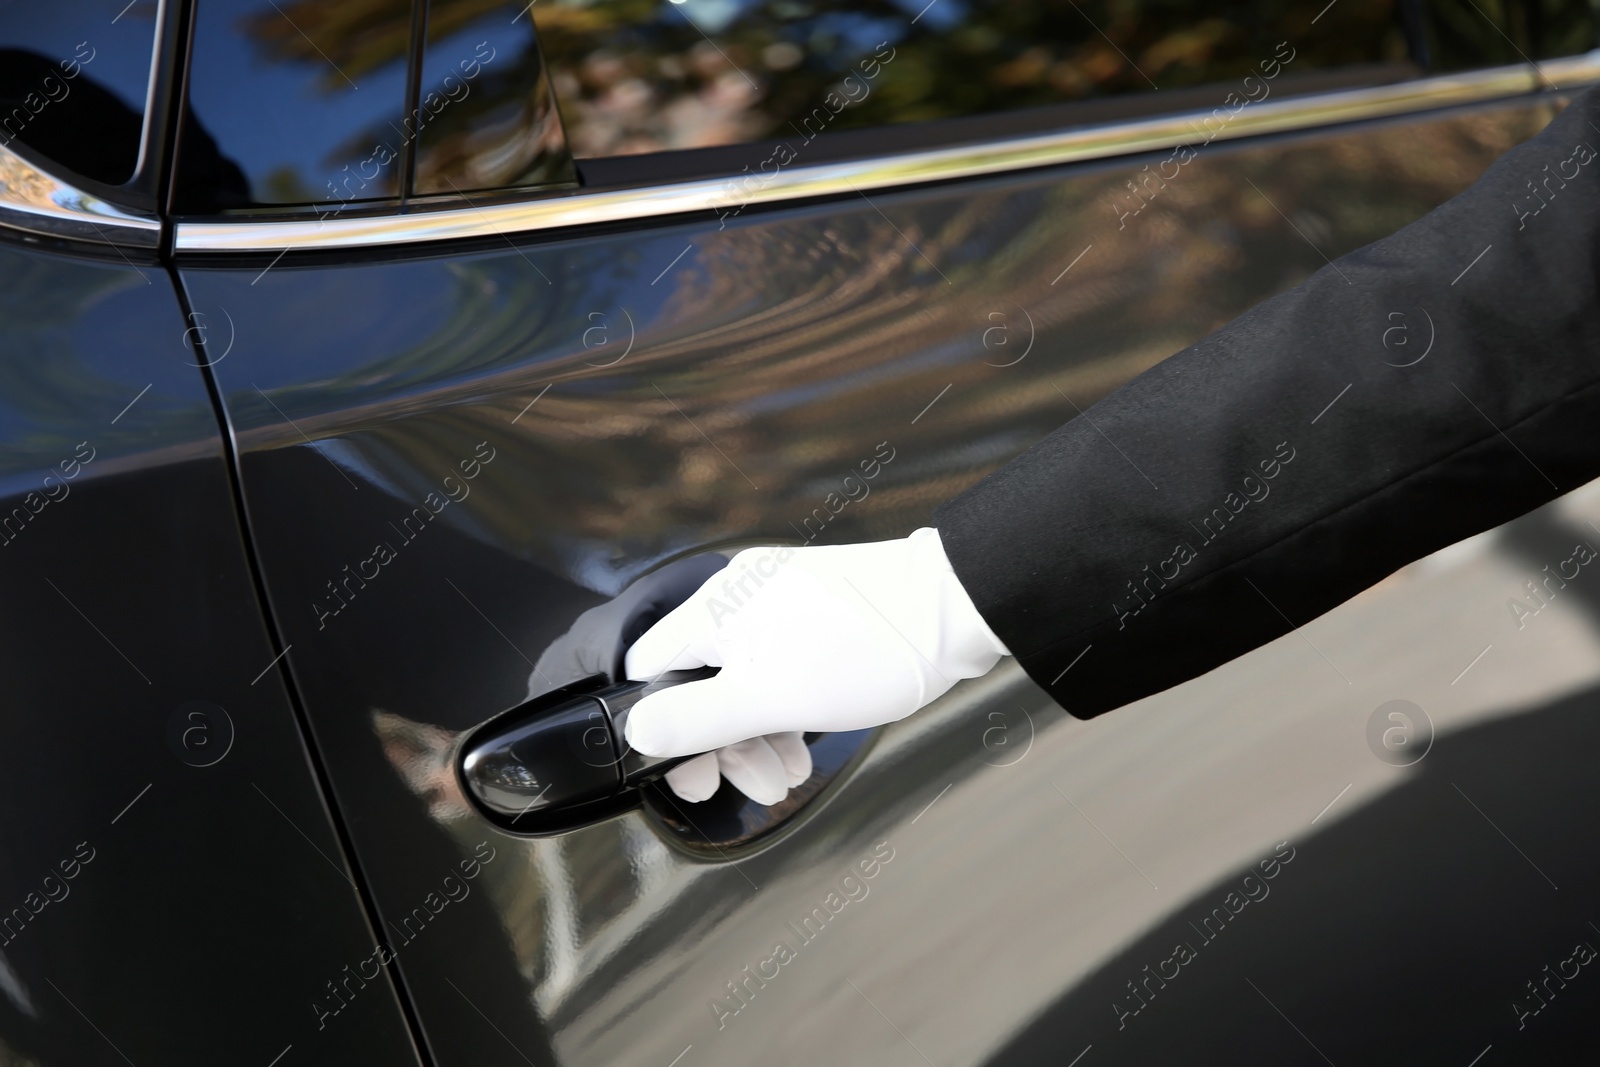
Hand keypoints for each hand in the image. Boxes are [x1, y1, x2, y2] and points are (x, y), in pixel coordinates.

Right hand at [624, 527, 1008, 803]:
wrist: (957, 606)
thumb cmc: (870, 647)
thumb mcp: (770, 698)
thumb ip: (695, 719)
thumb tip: (634, 733)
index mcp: (715, 607)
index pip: (649, 670)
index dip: (660, 730)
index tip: (691, 774)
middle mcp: (739, 596)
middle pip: (698, 680)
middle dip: (723, 743)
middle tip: (755, 784)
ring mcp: (778, 602)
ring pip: (742, 680)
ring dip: (758, 735)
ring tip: (787, 774)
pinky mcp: (813, 615)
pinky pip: (777, 668)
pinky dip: (784, 710)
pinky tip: (803, 744)